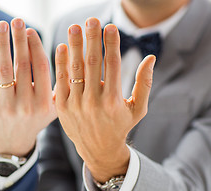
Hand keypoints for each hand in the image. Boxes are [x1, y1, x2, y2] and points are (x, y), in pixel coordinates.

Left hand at [0, 18, 56, 156]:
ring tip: (2, 26)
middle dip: (19, 40)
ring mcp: (8, 107)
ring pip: (5, 70)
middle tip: (17, 20)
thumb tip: (65, 54)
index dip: (36, 47)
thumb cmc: (33, 120)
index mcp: (45, 104)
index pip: (42, 68)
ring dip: (3, 44)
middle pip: (23, 65)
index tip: (31, 30)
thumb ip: (58, 87)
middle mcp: (27, 106)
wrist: (12, 144)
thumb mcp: (52, 109)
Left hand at [54, 18, 155, 181]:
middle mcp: (93, 102)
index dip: (111, 43)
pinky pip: (60, 81)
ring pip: (75, 69)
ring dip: (74, 46)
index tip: (110, 26)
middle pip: (92, 63)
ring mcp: (75, 104)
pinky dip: (61, 63)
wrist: (97, 150)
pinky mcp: (61, 107)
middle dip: (91, 39)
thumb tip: (150, 57)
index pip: (112, 64)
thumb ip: (144, 83)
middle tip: (91, 20)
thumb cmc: (120, 126)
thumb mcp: (138, 109)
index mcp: (113, 100)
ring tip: (74, 28)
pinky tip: (62, 47)